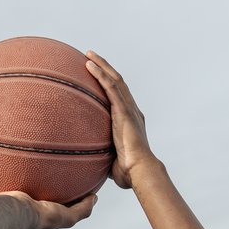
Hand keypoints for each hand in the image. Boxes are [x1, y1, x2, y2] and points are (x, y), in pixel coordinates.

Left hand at [0, 187, 97, 228]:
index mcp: (15, 226)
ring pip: (68, 218)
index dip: (32, 218)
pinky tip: (94, 195)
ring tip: (86, 198)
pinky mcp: (58, 219)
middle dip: (55, 213)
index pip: (27, 225)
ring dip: (77, 209)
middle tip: (64, 202)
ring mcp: (47, 225)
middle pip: (47, 224)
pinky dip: (86, 205)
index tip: (34, 209)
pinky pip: (79, 213)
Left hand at [85, 51, 157, 189]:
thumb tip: (88, 165)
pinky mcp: (124, 111)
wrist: (140, 171)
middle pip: (118, 82)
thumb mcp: (111, 160)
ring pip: (115, 80)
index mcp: (131, 120)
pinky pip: (110, 87)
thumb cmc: (128, 173)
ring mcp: (129, 109)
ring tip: (88, 54)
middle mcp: (132, 111)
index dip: (110, 83)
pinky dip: (100, 74)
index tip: (98, 75)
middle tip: (91, 57)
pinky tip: (89, 65)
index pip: (120, 97)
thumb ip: (102, 157)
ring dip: (101, 65)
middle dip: (105, 68)